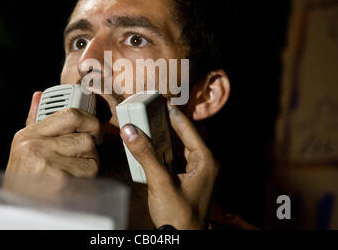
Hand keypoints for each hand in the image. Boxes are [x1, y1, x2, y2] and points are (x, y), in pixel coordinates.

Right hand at [4, 91, 100, 191]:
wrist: (18, 213)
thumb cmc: (25, 180)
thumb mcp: (23, 149)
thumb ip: (34, 122)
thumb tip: (38, 95)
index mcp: (27, 135)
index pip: (70, 114)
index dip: (89, 120)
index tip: (94, 129)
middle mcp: (34, 146)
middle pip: (86, 137)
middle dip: (90, 150)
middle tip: (84, 157)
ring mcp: (45, 163)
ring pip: (92, 156)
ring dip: (89, 167)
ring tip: (73, 175)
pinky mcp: (59, 181)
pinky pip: (89, 174)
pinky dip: (88, 182)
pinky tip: (72, 187)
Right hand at [120, 101, 218, 229]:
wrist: (181, 240)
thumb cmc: (180, 216)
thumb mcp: (160, 182)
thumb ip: (145, 155)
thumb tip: (131, 131)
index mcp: (206, 160)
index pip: (189, 129)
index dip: (174, 114)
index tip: (162, 101)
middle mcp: (204, 164)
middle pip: (184, 136)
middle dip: (167, 124)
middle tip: (152, 111)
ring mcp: (197, 173)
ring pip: (179, 147)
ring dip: (164, 138)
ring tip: (148, 125)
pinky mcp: (187, 181)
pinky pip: (175, 159)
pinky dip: (162, 152)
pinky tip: (150, 148)